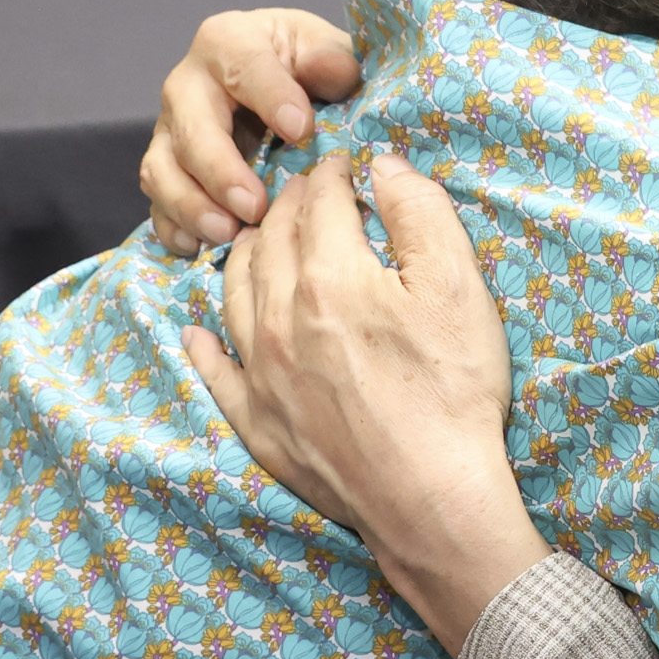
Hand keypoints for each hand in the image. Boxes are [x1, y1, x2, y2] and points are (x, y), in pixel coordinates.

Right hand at [141, 9, 364, 252]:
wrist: (285, 85)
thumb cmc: (308, 67)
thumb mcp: (325, 52)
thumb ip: (331, 59)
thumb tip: (334, 70)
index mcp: (230, 42)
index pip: (245, 66)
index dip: (271, 96)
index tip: (300, 129)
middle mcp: (188, 84)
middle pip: (190, 127)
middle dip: (219, 170)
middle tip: (254, 206)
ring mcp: (170, 129)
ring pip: (162, 168)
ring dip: (192, 206)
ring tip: (228, 235)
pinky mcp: (166, 168)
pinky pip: (156, 201)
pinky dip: (173, 226)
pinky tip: (198, 248)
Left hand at [184, 153, 547, 648]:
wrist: (429, 496)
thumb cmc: (453, 390)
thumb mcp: (458, 287)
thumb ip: (421, 214)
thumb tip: (384, 166)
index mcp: (329, 276)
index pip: (321, 202)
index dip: (333, 173)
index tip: (343, 162)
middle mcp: (279, 318)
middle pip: (270, 241)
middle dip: (287, 204)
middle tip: (304, 192)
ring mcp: (262, 374)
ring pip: (234, 294)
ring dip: (243, 256)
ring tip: (255, 240)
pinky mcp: (260, 423)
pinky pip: (218, 372)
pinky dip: (206, 345)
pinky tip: (200, 333)